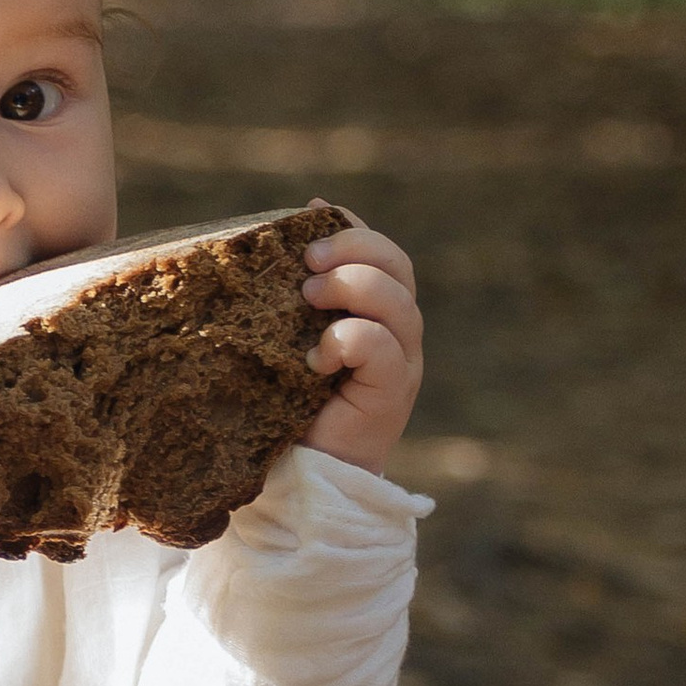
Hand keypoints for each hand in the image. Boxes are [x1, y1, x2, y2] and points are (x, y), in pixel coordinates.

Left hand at [300, 218, 422, 474]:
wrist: (299, 474)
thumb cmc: (285, 401)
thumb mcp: (284, 333)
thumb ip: (294, 287)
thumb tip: (304, 211)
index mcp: (375, 310)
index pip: (380, 251)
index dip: (352, 228)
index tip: (310, 218)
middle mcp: (397, 331)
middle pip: (398, 266)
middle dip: (355, 249)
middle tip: (307, 262)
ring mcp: (401, 363)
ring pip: (398, 303)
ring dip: (353, 287)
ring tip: (308, 299)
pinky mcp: (391, 394)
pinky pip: (383, 350)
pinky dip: (348, 341)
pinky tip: (314, 358)